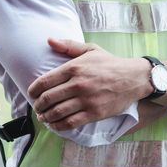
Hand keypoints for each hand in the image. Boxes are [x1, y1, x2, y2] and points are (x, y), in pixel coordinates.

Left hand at [28, 38, 152, 130]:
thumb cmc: (111, 64)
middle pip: (48, 99)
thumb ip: (68, 45)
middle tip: (38, 108)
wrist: (134, 78)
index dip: (33, 90)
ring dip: (46, 117)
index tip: (33, 94)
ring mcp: (86, 100)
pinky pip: (70, 122)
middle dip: (38, 106)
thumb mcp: (91, 49)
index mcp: (74, 68)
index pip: (44, 82)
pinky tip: (56, 124)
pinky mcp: (94, 113)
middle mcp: (78, 84)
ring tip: (45, 117)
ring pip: (57, 112)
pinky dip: (58, 126)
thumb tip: (49, 40)